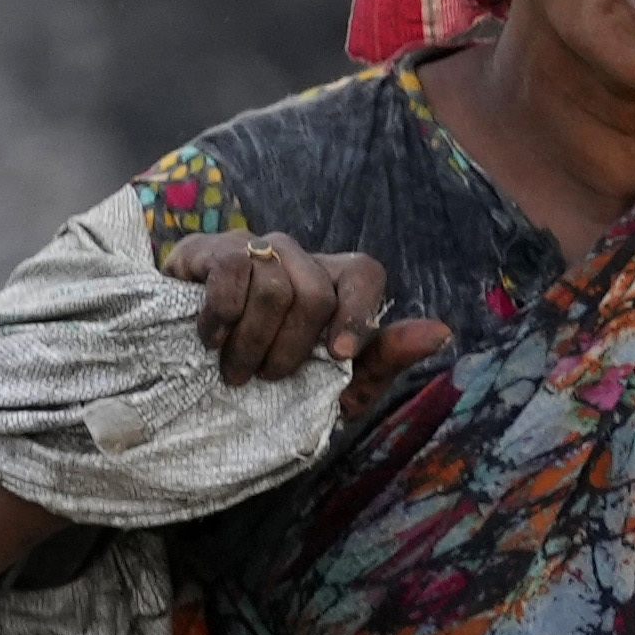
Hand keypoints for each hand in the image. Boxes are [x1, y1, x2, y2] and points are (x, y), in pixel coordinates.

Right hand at [165, 228, 451, 416]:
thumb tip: (442, 330)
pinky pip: (230, 273)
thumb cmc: (272, 383)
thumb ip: (384, 359)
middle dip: (291, 349)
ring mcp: (252, 248)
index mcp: (332, 283)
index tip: (337, 357)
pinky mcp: (207, 250)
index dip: (357, 315)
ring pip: (273, 286)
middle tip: (266, 379)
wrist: (192, 381)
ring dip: (252, 344)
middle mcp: (297, 257)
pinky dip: (222, 317)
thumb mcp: (335, 386)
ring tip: (235, 372)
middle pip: (315, 293)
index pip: (365, 272)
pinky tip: (211, 341)